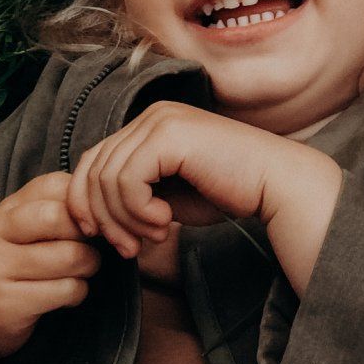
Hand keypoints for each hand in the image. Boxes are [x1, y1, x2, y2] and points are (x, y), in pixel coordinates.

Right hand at [0, 172, 99, 363]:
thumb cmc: (17, 267)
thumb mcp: (32, 231)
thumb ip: (63, 210)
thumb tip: (111, 203)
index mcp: (6, 209)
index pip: (57, 185)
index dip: (88, 203)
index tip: (95, 222)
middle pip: (61, 217)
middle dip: (90, 235)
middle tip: (92, 248)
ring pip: (71, 257)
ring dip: (88, 268)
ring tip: (79, 273)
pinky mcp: (7, 302)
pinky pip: (66, 290)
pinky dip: (78, 293)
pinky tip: (67, 296)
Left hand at [67, 102, 342, 293]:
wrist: (275, 185)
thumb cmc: (229, 191)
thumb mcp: (168, 193)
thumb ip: (133, 192)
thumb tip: (89, 214)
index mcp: (151, 124)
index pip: (93, 162)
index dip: (88, 205)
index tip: (110, 240)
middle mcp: (151, 115)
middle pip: (92, 170)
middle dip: (104, 218)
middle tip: (130, 249)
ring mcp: (159, 121)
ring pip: (106, 179)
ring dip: (124, 220)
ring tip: (155, 236)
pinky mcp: (169, 135)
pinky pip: (127, 180)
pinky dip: (138, 211)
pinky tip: (165, 222)